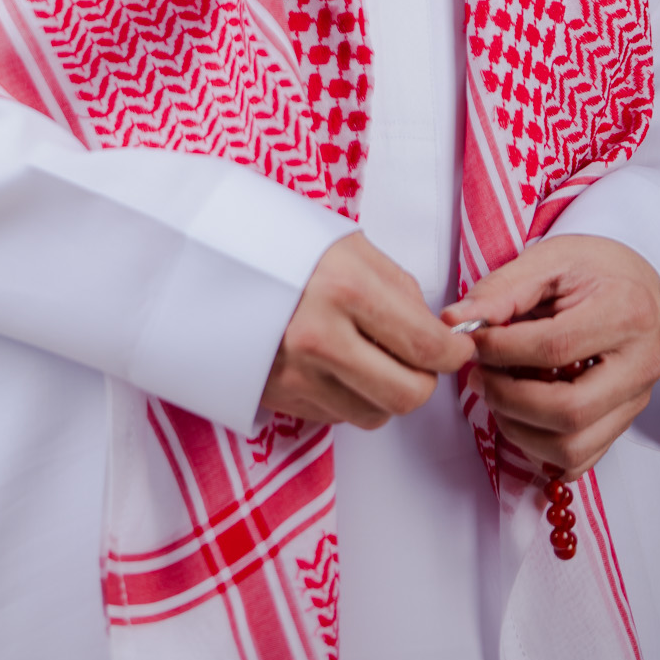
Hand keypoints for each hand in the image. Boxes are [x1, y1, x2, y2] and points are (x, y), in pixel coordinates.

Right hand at [263, 234, 477, 429]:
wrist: (202, 260)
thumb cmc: (281, 243)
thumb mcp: (346, 244)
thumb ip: (397, 288)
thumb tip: (436, 331)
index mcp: (345, 288)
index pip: (425, 347)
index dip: (453, 354)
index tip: (458, 348)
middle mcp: (321, 339)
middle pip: (407, 396)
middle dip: (424, 380)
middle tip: (419, 358)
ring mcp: (296, 374)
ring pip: (375, 414)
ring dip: (385, 392)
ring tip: (369, 355)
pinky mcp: (277, 397)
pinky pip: (337, 415)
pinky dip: (348, 396)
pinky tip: (333, 362)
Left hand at [443, 234, 659, 477]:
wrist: (636, 281)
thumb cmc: (593, 267)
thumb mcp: (547, 261)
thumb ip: (501, 291)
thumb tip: (456, 320)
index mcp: (623, 314)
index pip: (555, 348)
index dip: (502, 350)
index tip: (471, 341)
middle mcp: (639, 365)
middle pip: (569, 410)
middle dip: (509, 399)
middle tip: (478, 377)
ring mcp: (636, 400)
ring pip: (574, 447)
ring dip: (520, 431)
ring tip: (496, 396)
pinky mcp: (625, 422)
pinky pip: (581, 459)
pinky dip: (541, 449)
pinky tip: (520, 417)